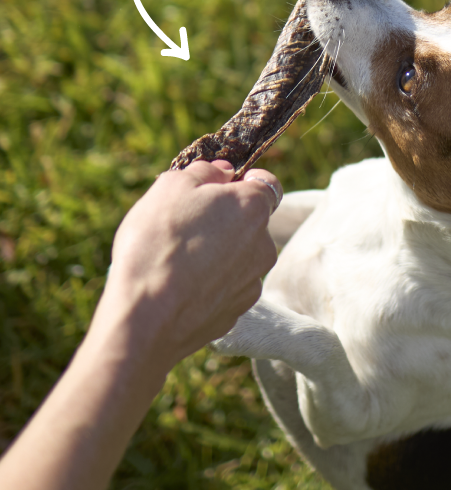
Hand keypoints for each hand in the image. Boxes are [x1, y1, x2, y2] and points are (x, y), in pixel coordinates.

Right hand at [90, 160, 280, 374]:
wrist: (144, 316)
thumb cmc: (157, 242)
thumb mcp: (170, 187)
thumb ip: (205, 173)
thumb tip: (225, 172)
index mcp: (253, 208)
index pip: (267, 184)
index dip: (245, 181)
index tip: (222, 185)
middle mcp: (264, 245)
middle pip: (250, 222)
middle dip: (225, 219)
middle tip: (186, 224)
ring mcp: (252, 281)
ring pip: (239, 257)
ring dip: (218, 253)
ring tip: (178, 260)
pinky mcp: (237, 311)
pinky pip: (226, 287)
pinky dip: (210, 283)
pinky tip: (181, 287)